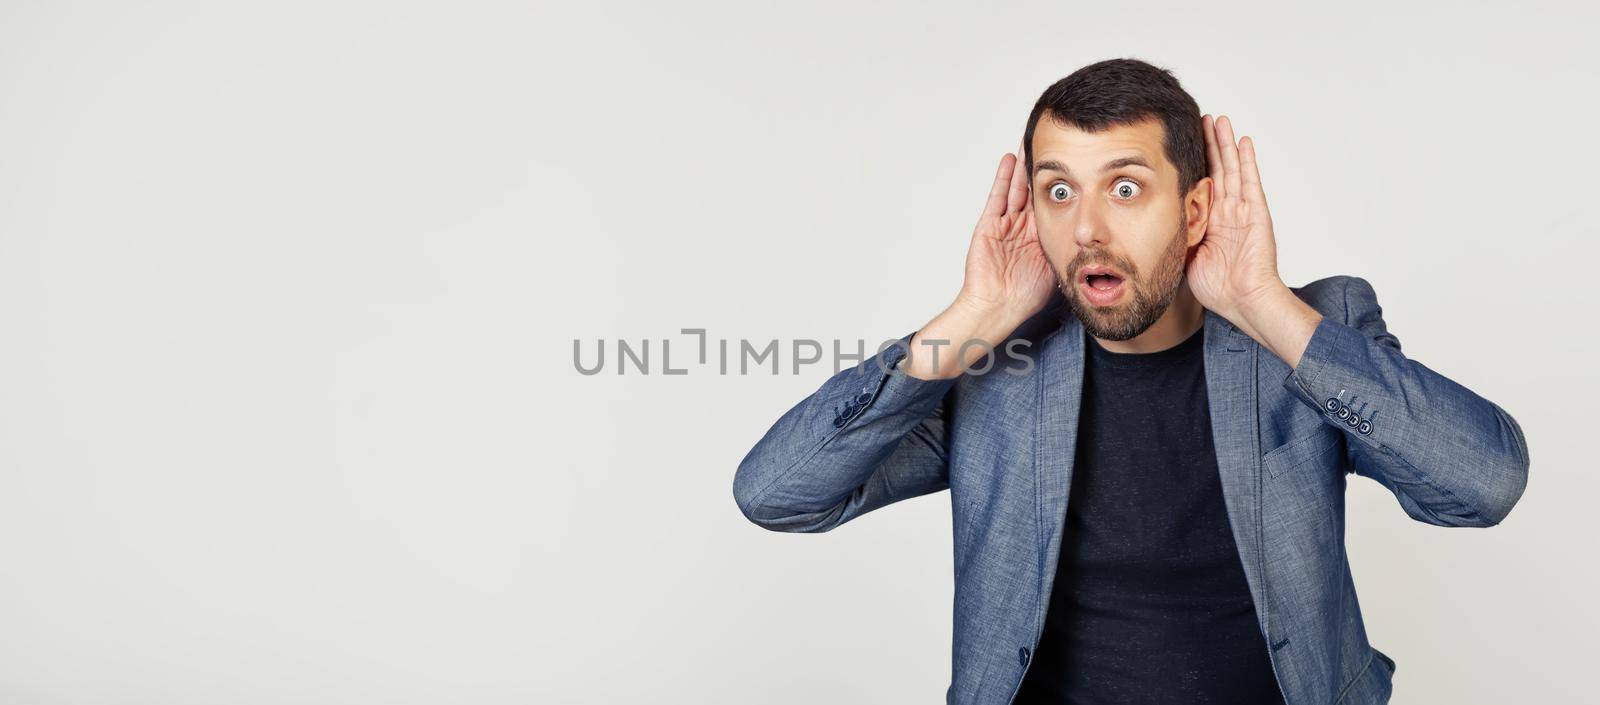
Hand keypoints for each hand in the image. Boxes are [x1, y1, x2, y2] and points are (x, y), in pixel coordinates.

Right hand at [901, 139, 1055, 379]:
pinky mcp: (989, 225)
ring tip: (1032, 139)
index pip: (1053, 202)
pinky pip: (998, 197)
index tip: (1076, 160)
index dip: (1063, 182)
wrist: (998, 308)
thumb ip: (1073, 250)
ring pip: (1018, 187)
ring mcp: (1005, 223)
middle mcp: (1023, 226)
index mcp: (1040, 235)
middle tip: (1053, 140)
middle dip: (1043, 166)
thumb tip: (1102, 240)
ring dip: (1024, 165)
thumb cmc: (1026, 296)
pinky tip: (1011, 158)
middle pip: (1034, 188)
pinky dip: (1004, 177)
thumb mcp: (1059, 267)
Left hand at [1187, 115, 1284, 322]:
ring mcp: (1242, 210)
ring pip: (1232, 168)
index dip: (1193, 164)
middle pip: (1216, 169)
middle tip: (1200, 119)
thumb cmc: (1218, 287)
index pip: (1200, 184)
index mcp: (1210, 221)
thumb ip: (1177, 236)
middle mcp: (1227, 211)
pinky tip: (1243, 141)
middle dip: (1208, 144)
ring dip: (1225, 144)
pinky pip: (1251, 181)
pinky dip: (1247, 160)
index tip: (1181, 143)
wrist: (1243, 301)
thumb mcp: (1186, 256)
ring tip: (1219, 120)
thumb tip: (1153, 226)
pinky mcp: (1256, 212)